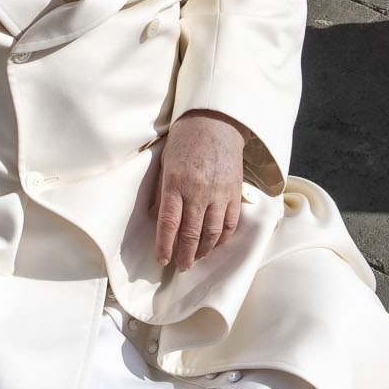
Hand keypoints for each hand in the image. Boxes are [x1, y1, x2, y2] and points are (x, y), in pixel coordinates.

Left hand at [153, 110, 248, 271]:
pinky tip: (215, 244)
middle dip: (185, 255)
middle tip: (181, 266)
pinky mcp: (235, 192)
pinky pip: (230, 223)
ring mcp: (219, 192)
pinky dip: (223, 238)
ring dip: (204, 250)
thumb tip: (154, 218)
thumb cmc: (185, 141)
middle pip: (191, 232)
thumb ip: (160, 192)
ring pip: (213, 232)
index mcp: (176, 182)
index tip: (162, 260)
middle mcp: (198, 190)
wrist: (216, 123)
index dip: (165, 245)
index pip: (169, 222)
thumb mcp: (165, 163)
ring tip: (196, 259)